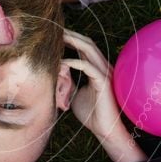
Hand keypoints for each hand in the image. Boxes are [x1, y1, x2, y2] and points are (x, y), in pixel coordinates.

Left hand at [62, 29, 145, 161]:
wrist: (105, 130)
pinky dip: (76, 62)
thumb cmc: (92, 115)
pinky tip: (63, 62)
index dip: (71, 40)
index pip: (84, 49)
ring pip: (90, 51)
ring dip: (74, 42)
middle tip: (56, 30)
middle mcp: (103, 68)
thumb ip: (68, 84)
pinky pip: (89, 67)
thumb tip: (55, 77)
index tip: (56, 36)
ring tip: (60, 38)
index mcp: (97, 69)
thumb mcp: (75, 95)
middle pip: (87, 44)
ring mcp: (105, 74)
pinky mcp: (104, 83)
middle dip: (72, 35)